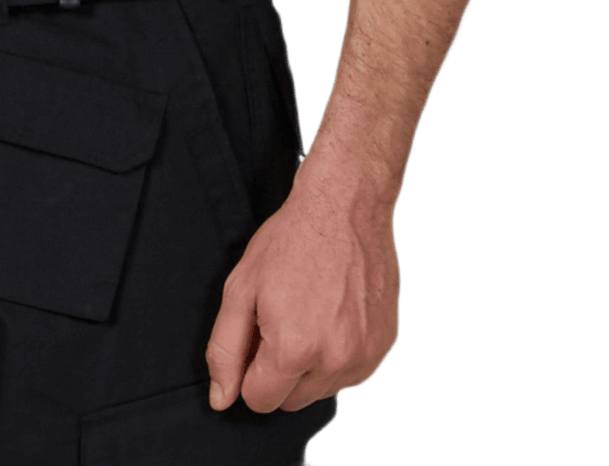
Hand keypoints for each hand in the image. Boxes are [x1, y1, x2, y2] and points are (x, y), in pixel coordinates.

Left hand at [205, 156, 400, 412]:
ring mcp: (365, 355)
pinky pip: (350, 373)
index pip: (260, 401)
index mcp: (294, 349)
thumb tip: (222, 399)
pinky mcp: (385, 345)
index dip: (249, 371)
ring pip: (322, 390)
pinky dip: (337, 354)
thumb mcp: (241, 287)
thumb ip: (225, 349)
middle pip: (291, 400)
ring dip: (310, 365)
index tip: (256, 335)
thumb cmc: (290, 241)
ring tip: (309, 311)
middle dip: (279, 369)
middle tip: (281, 318)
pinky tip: (332, 313)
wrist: (345, 207)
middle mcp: (335, 361)